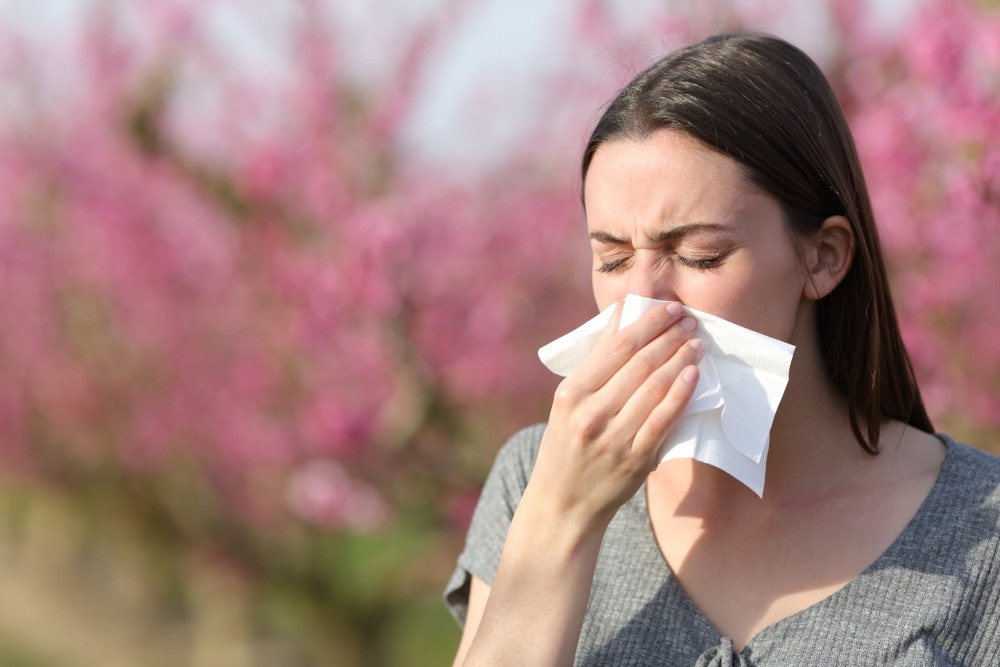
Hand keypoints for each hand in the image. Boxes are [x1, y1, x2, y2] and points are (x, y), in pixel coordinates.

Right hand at [529, 300, 703, 526]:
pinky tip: (693, 375)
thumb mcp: (568, 401)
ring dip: (680, 361)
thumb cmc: (566, 444)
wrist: (563, 503)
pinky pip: (664, 420)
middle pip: (639, 364)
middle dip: (669, 337)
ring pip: (655, 388)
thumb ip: (595, 360)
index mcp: (571, 393)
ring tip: (696, 344)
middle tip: (690, 321)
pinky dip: (681, 394)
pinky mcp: (635, 459)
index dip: (649, 324)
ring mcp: (614, 437)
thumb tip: (621, 315)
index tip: (670, 310)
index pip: (616, 346)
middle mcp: (590, 413)